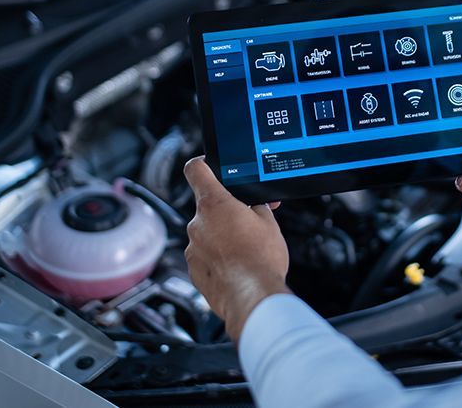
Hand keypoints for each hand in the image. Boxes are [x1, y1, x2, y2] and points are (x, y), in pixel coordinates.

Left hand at [183, 157, 290, 340]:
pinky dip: (217, 258)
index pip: (196, 170)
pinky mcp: (193, 269)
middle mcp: (197, 223)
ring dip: (222, 238)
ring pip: (206, 234)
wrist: (253, 296)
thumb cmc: (261, 260)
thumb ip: (255, 208)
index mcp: (215, 204)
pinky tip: (235, 266)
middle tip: (247, 224)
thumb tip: (252, 207)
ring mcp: (192, 248)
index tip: (208, 166)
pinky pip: (204, 256)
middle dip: (226, 213)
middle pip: (207, 207)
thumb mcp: (269, 223)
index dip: (203, 165)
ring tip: (244, 251)